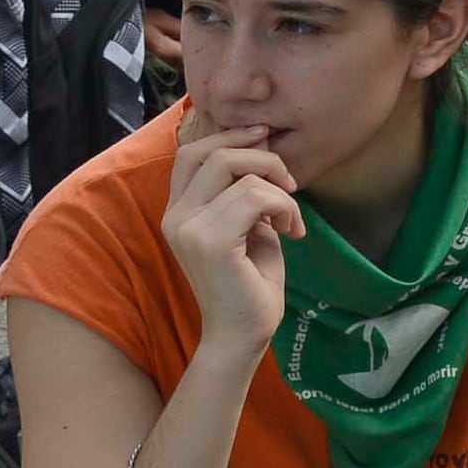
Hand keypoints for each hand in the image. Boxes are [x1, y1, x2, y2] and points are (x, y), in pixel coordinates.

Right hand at [162, 114, 305, 354]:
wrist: (245, 332)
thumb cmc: (250, 280)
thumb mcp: (248, 224)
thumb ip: (245, 190)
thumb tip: (262, 146)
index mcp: (179, 210)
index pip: (191, 152)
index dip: (229, 135)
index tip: (266, 137)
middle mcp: (175, 217)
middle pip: (213, 153)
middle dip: (262, 157)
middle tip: (290, 183)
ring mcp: (188, 229)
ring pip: (241, 174)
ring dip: (281, 191)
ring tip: (291, 219)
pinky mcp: (210, 242)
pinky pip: (255, 197)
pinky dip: (284, 207)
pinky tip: (293, 231)